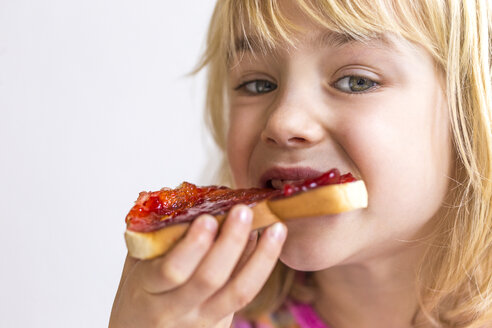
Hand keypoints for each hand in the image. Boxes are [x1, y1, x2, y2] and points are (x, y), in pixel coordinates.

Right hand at [109, 205, 286, 327]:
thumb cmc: (137, 296)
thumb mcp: (136, 266)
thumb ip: (159, 237)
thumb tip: (200, 202)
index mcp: (147, 289)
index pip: (172, 270)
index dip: (193, 245)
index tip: (207, 217)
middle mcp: (176, 310)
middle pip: (209, 279)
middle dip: (231, 242)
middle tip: (244, 211)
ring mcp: (201, 322)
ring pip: (238, 293)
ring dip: (261, 258)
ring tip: (275, 228)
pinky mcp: (220, 326)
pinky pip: (244, 296)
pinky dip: (258, 268)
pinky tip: (269, 245)